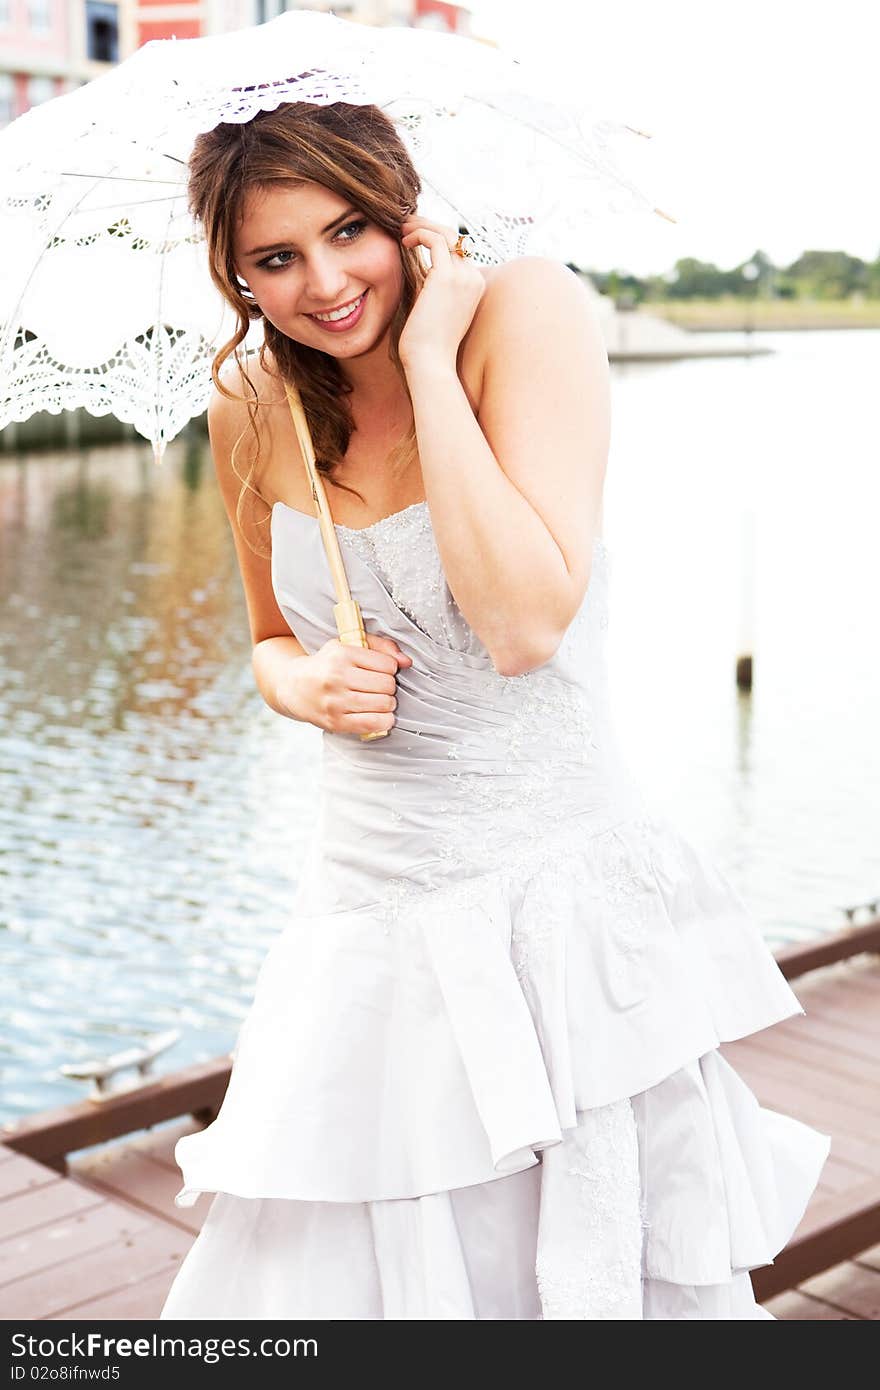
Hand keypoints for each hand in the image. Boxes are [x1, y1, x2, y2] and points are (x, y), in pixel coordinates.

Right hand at [280, 633, 411, 735]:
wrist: (294, 687)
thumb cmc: (327, 665)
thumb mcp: (348, 646)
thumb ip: (380, 647)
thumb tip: (407, 662)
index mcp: (341, 654)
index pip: (387, 664)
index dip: (390, 669)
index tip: (381, 671)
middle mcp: (337, 677)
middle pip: (387, 685)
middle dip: (389, 687)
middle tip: (380, 688)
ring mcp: (335, 701)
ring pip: (383, 704)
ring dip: (388, 704)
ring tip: (380, 701)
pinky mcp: (335, 722)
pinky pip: (373, 723)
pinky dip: (384, 721)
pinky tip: (381, 716)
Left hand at [398, 217, 484, 372]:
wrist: (430, 362)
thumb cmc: (426, 342)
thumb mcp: (432, 305)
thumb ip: (430, 283)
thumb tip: (416, 264)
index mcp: (474, 285)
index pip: (458, 250)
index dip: (435, 238)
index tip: (413, 237)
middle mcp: (474, 278)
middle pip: (454, 237)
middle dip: (429, 226)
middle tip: (406, 225)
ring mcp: (464, 277)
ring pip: (445, 233)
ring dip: (422, 226)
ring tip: (402, 229)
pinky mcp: (447, 277)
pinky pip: (434, 240)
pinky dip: (418, 235)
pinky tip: (404, 242)